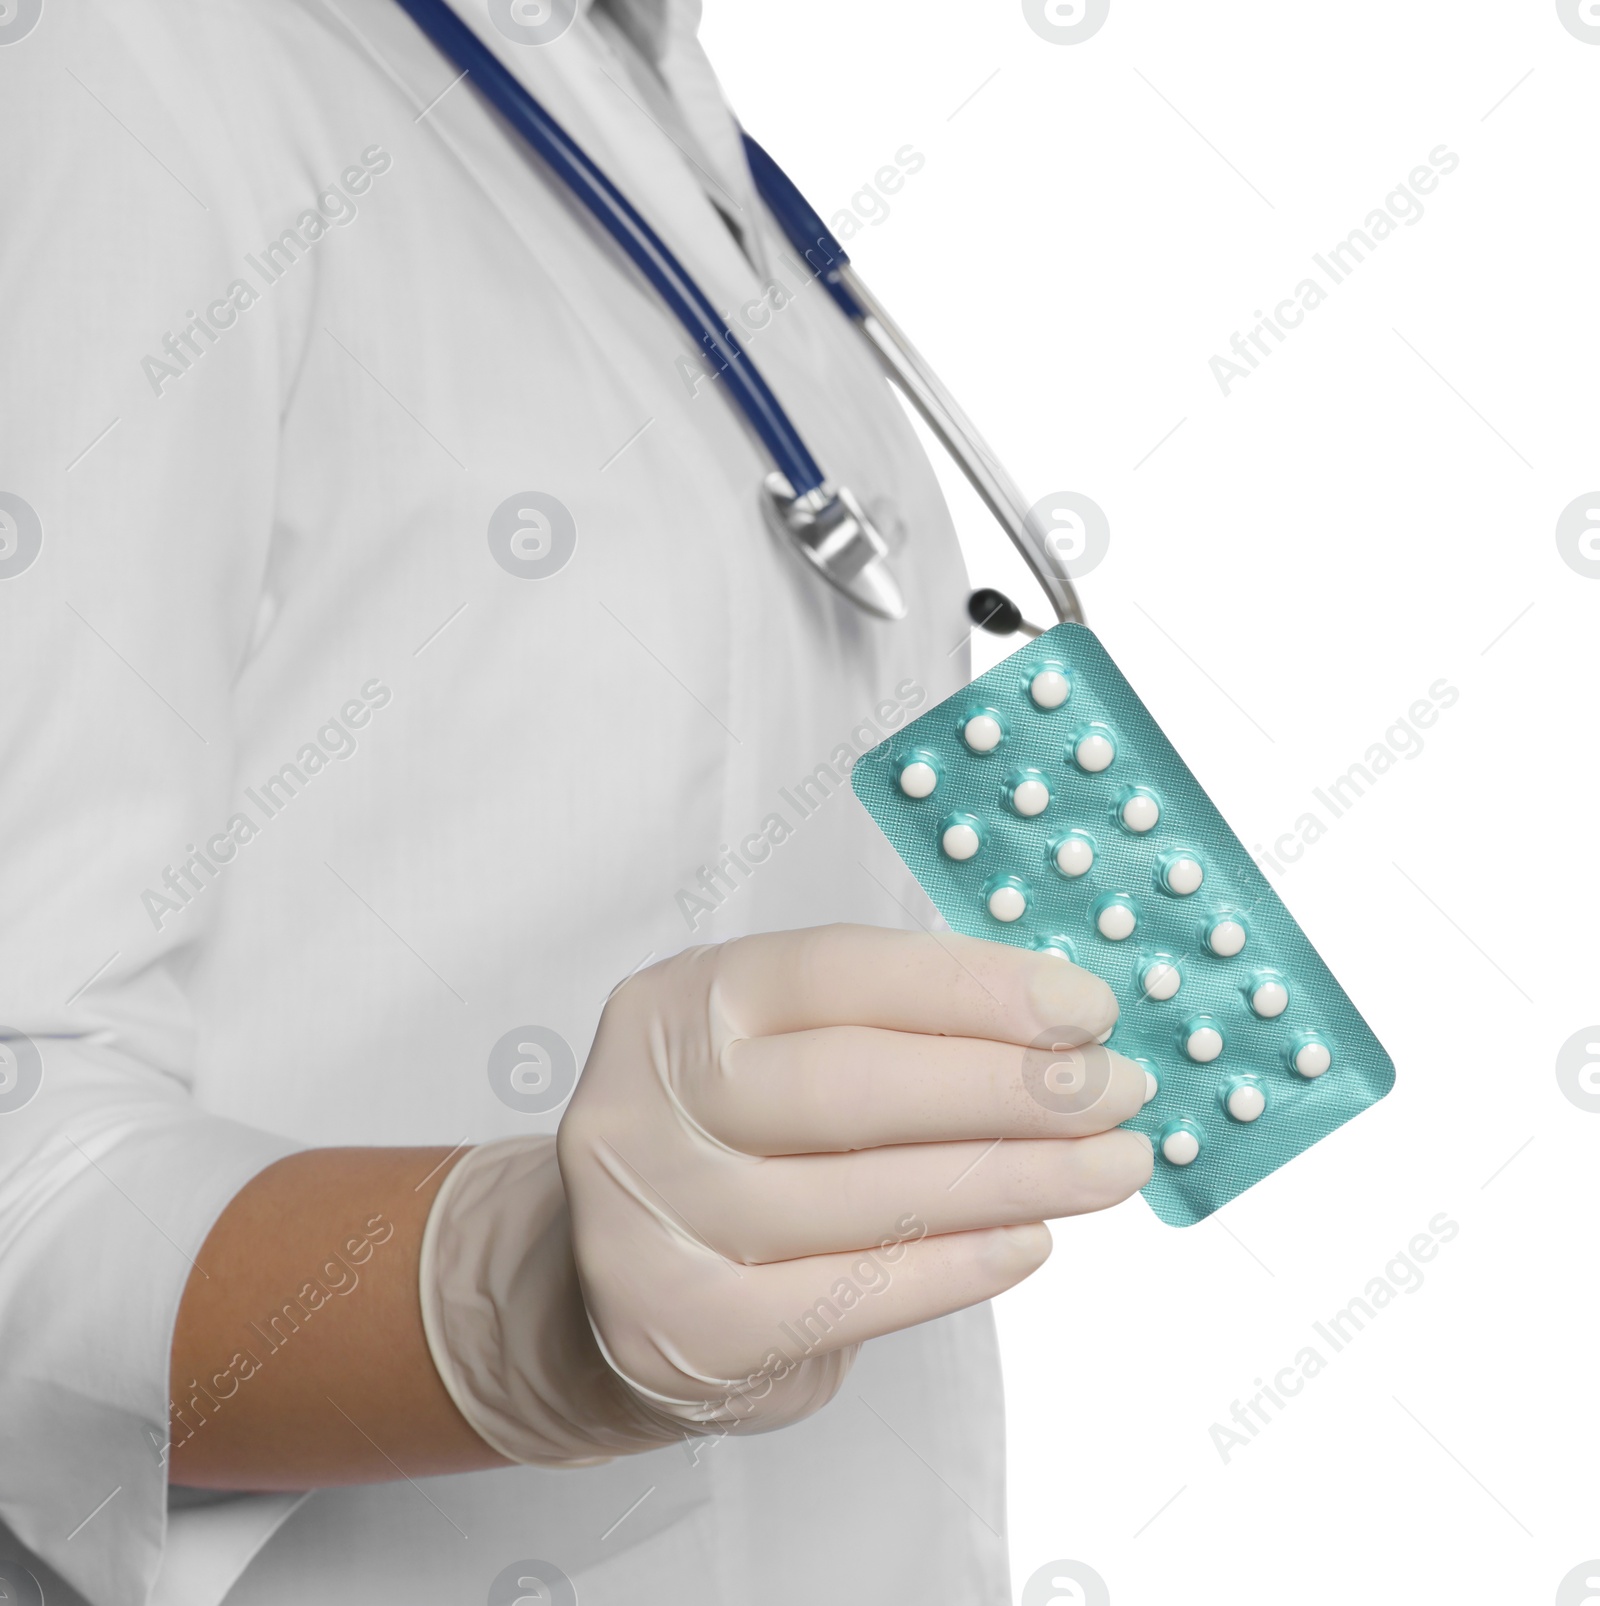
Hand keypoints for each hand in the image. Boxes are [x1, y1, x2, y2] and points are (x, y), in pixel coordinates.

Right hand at [557, 922, 1152, 1434]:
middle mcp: (651, 1100)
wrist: (604, 1292)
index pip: (838, 972)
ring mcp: (658, 1218)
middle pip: (852, 1085)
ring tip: (1110, 1168)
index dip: (972, 988)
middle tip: (1116, 1093)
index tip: (1085, 1007)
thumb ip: (882, 1034)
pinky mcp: (684, 1327)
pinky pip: (849, 1296)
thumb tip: (1055, 1034)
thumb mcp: (774, 1055)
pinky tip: (1031, 1242)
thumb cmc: (730, 1152)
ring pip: (865, 1195)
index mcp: (683, 1002)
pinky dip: (956, 1268)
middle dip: (1007, 1088)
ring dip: (1014, 1180)